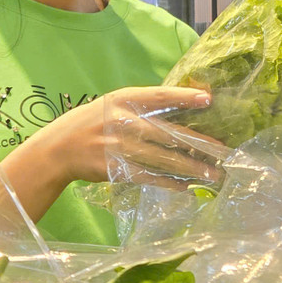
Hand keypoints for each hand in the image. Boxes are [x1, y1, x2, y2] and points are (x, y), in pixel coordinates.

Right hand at [23, 86, 225, 189]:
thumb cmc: (91, 122)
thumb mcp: (113, 104)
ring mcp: (119, 147)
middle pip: (168, 133)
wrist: (58, 149)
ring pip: (162, 159)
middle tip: (224, 150)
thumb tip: (182, 110)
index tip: (208, 100)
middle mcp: (122, 121)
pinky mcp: (115, 169)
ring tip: (213, 174)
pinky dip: (168, 183)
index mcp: (123, 99)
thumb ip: (142, 106)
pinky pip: (148, 177)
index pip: (159, 96)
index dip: (184, 97)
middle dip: (198, 143)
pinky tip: (186, 186)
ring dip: (190, 168)